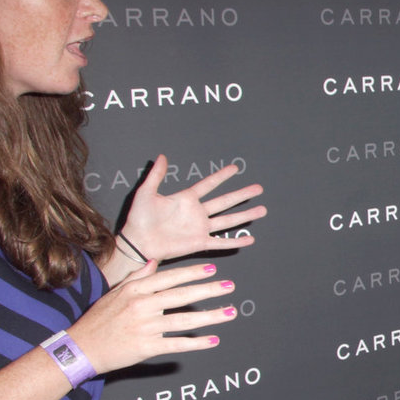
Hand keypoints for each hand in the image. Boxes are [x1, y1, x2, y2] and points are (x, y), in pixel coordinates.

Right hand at [68, 260, 238, 374]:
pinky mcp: (146, 347)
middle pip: (180, 296)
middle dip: (208, 290)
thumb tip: (153, 263)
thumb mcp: (114, 293)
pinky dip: (196, 342)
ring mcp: (144, 327)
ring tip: (229, 313)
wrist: (80, 348)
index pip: (168, 278)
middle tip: (229, 287)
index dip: (192, 273)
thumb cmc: (98, 320)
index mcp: (134, 290)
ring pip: (183, 321)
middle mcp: (140, 306)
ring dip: (210, 317)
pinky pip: (176, 344)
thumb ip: (137, 277)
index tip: (211, 270)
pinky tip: (213, 340)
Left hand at [120, 154, 266, 260]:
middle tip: (258, 188)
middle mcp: (197, 213)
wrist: (137, 242)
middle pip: (225, 201)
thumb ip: (156, 175)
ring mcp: (200, 228)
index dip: (221, 176)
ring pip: (228, 220)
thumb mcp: (146, 192)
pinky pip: (221, 242)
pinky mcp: (199, 242)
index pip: (208, 185)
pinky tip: (250, 239)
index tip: (235, 168)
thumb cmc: (139, 218)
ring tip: (262, 210)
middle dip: (242, 194)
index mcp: (186, 199)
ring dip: (245, 215)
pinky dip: (235, 242)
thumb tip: (161, 157)